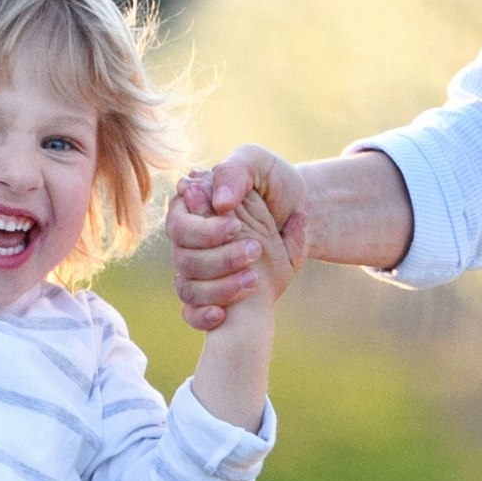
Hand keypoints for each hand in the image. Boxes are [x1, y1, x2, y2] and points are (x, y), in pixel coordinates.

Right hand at [168, 146, 305, 331]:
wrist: (301, 209)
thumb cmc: (275, 183)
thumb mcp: (257, 164)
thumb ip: (235, 173)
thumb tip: (219, 203)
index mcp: (193, 209)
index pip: (179, 226)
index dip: (205, 231)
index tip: (236, 227)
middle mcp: (191, 241)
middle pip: (183, 259)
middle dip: (219, 259)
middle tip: (255, 251)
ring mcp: (199, 270)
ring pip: (188, 288)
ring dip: (219, 287)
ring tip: (254, 280)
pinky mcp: (210, 293)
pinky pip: (191, 312)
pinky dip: (203, 316)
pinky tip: (222, 314)